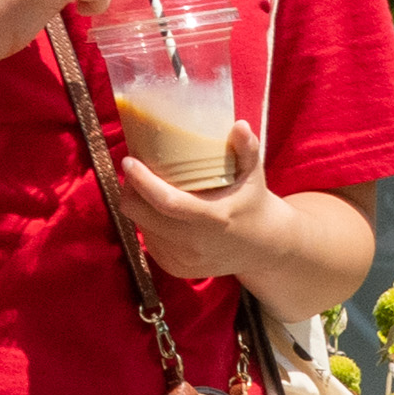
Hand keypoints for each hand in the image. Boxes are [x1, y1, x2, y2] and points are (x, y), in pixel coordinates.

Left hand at [113, 123, 281, 281]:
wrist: (264, 249)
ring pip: (142, 227)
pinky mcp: (177, 269)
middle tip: (134, 171)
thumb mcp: (253, 177)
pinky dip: (147, 224)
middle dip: (131, 191)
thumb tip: (239, 125)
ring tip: (145, 188)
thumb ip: (248, 151)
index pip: (167, 203)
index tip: (129, 161)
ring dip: (138, 207)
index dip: (142, 182)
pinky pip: (149, 242)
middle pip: (143, 216)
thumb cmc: (253, 203)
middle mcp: (196, 245)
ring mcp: (185, 261)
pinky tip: (157, 211)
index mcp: (213, 219)